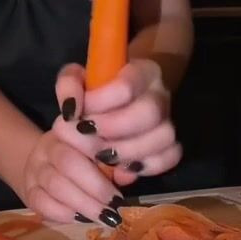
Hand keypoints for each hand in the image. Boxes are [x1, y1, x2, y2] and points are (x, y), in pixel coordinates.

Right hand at [15, 123, 124, 225]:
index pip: (79, 133)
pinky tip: (84, 219)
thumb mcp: (99, 153)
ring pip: (56, 186)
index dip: (98, 149)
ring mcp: (35, 169)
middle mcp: (48, 146)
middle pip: (68, 162)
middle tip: (116, 203)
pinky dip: (65, 214)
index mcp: (68, 129)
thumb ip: (116, 160)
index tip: (119, 165)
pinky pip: (42, 204)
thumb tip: (132, 172)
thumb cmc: (83, 159)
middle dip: (95, 186)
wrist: (44, 167)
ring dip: (84, 204)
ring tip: (106, 216)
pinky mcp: (29, 192)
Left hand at [58, 59, 181, 187]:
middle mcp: (160, 94)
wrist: (114, 105)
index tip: (79, 113)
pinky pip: (171, 157)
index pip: (126, 86)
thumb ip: (69, 85)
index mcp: (141, 71)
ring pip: (164, 137)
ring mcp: (169, 120)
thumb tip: (72, 110)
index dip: (100, 103)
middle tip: (89, 135)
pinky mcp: (171, 145)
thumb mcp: (77, 79)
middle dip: (114, 129)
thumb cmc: (95, 90)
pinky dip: (146, 166)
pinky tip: (122, 168)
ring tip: (101, 155)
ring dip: (127, 152)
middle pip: (150, 112)